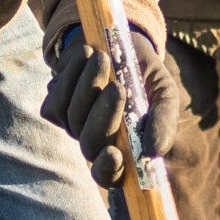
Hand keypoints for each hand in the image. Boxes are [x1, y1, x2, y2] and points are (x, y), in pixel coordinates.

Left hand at [42, 25, 182, 185]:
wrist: (117, 43)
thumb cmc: (145, 77)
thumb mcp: (164, 95)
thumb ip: (163, 122)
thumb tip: (154, 153)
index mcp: (124, 150)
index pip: (110, 176)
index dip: (109, 170)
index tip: (115, 154)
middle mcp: (96, 143)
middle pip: (90, 145)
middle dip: (104, 116)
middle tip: (119, 87)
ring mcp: (74, 127)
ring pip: (73, 118)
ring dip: (88, 84)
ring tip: (103, 57)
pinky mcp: (56, 108)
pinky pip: (56, 100)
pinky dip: (70, 75)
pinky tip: (85, 57)